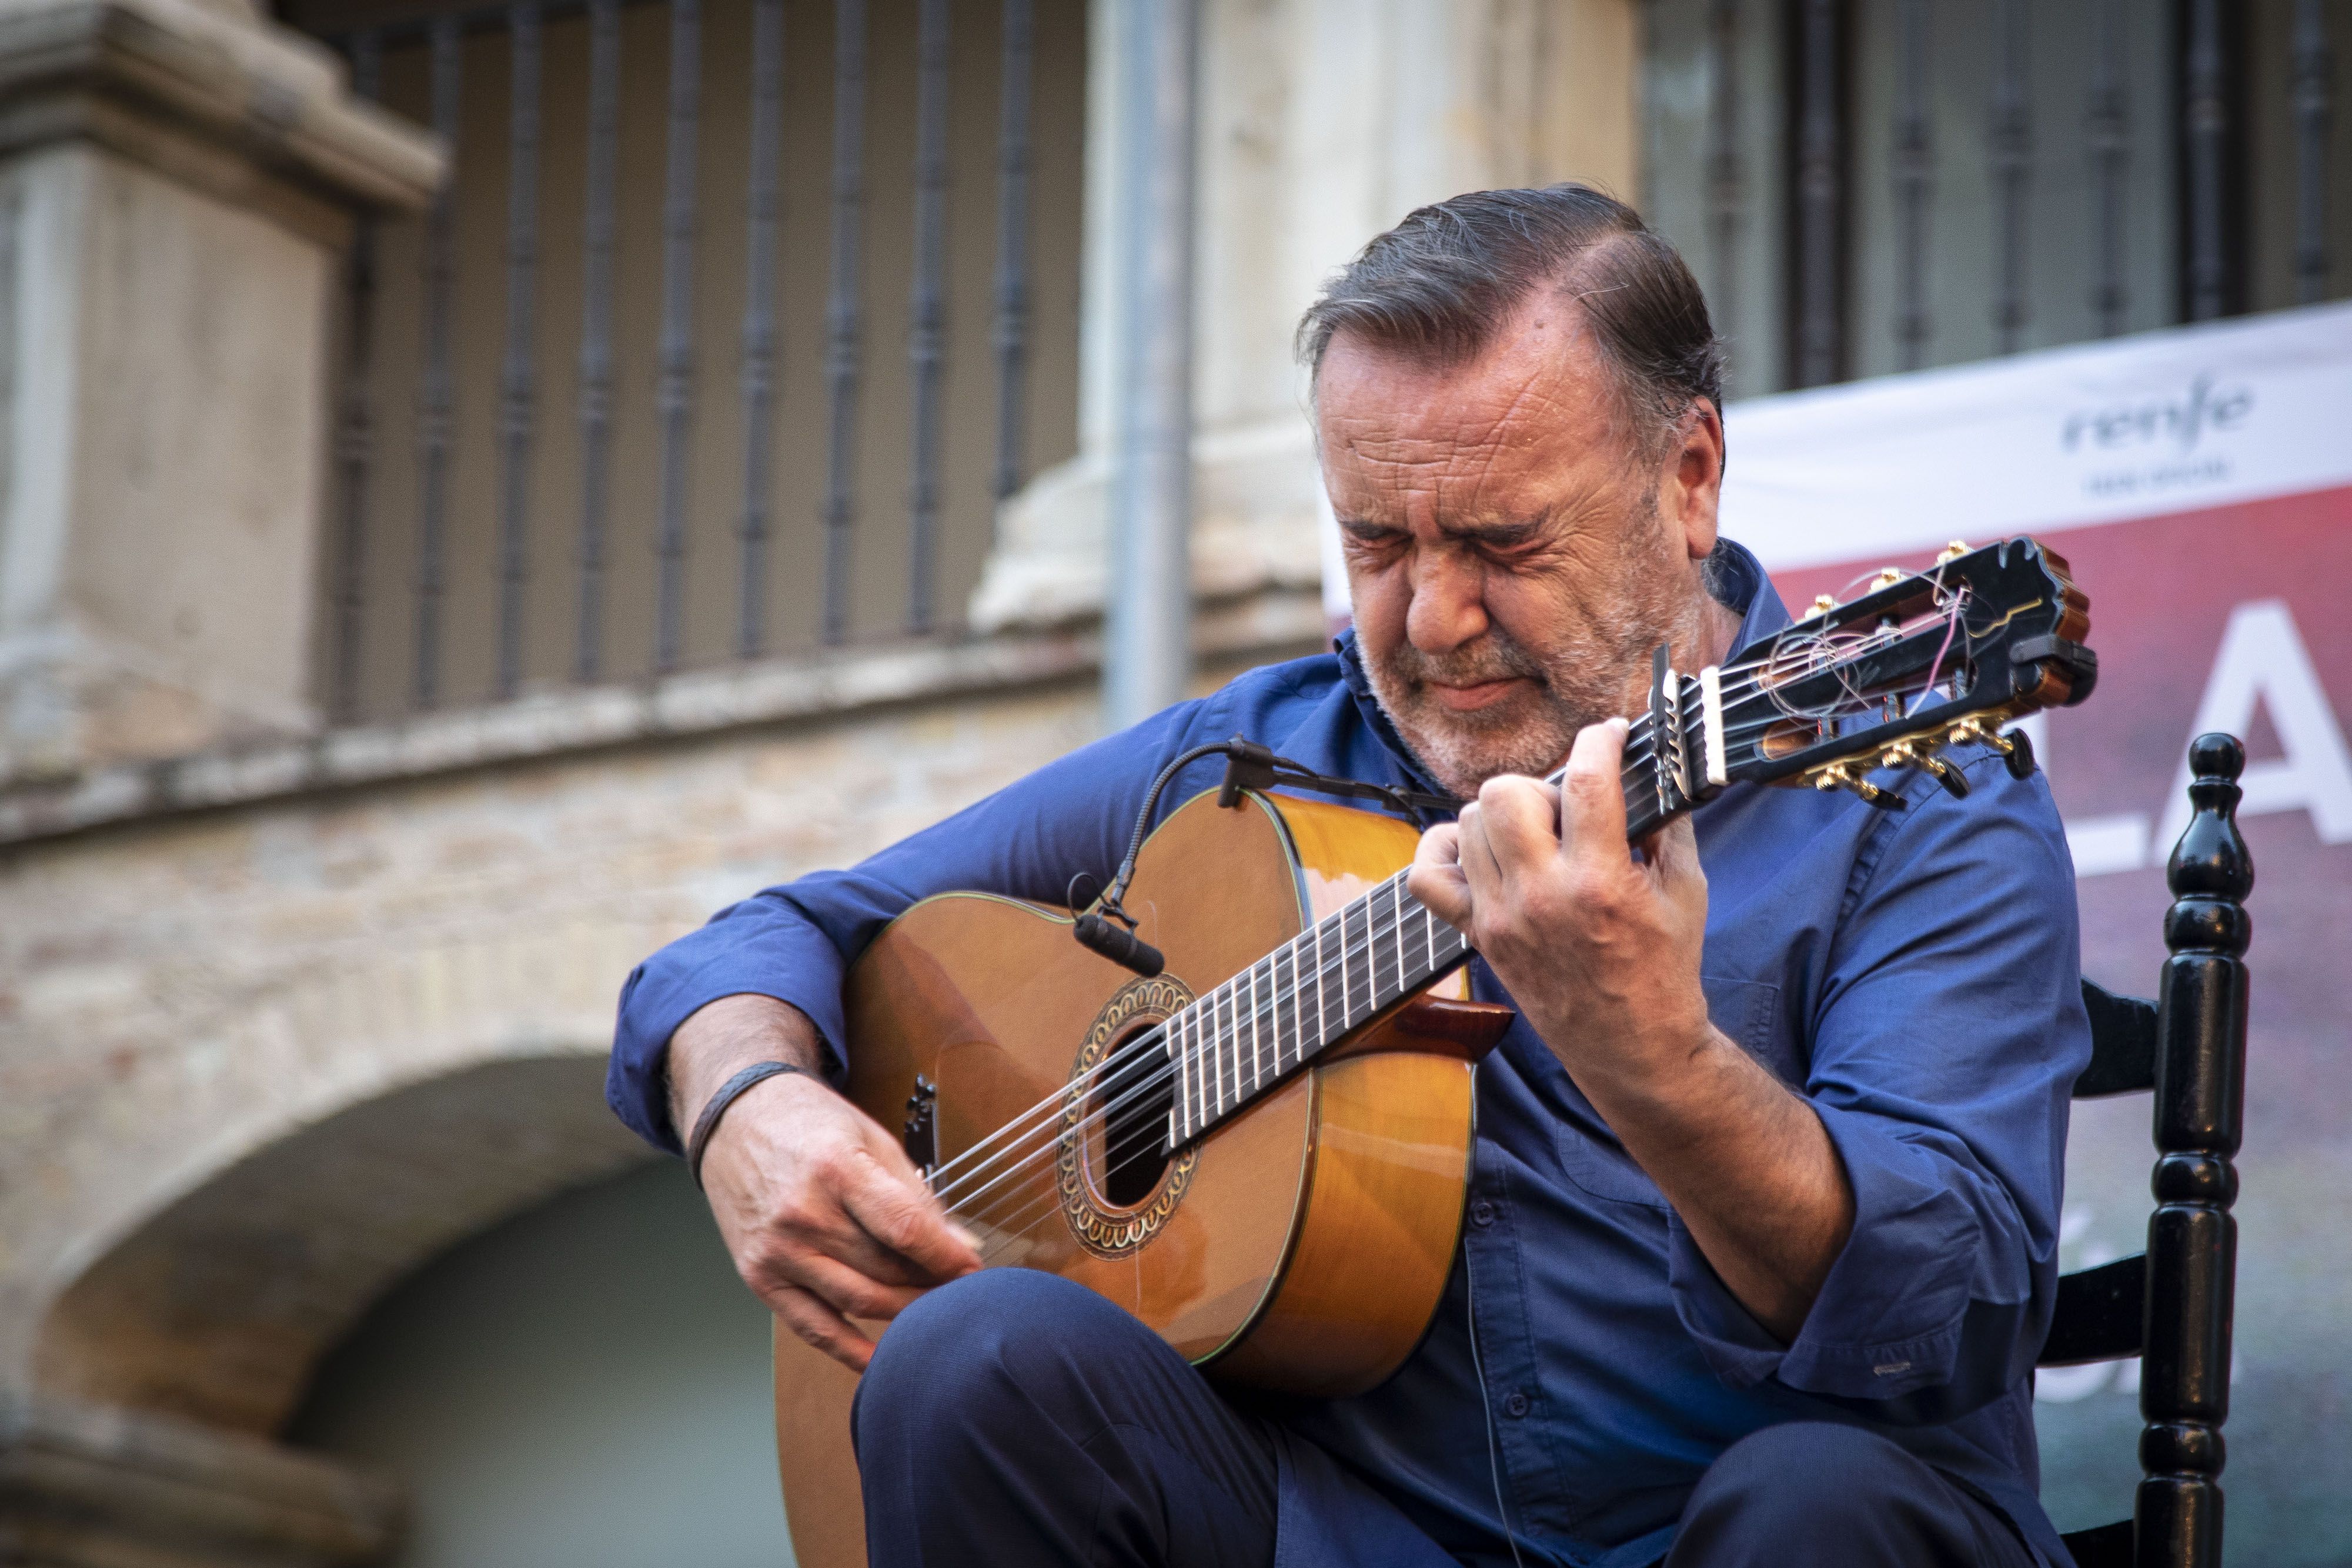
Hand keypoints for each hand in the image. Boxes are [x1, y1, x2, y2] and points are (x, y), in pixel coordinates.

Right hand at [673, 996, 980, 1370]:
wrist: (735, 1120)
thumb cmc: (808, 1124)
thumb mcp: (870, 1139)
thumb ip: (916, 1195)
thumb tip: (961, 1244)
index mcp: (836, 1169)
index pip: (905, 1228)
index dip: (947, 1256)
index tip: (975, 1270)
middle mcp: (803, 1215)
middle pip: (886, 1270)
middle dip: (932, 1285)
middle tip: (961, 1291)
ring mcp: (778, 1251)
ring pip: (858, 1302)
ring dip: (905, 1313)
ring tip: (934, 1313)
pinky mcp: (760, 1278)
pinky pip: (814, 1327)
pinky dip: (852, 1350)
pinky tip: (883, 1359)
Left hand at [1407, 717, 1712, 1097]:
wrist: (1632, 1045)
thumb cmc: (1663, 968)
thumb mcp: (1686, 890)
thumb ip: (1669, 824)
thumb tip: (1657, 767)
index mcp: (1599, 882)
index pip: (1585, 781)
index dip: (1601, 740)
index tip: (1612, 734)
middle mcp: (1540, 896)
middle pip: (1506, 793)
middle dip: (1542, 783)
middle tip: (1569, 805)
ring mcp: (1500, 917)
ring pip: (1469, 821)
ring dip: (1505, 812)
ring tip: (1537, 832)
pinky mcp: (1478, 935)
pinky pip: (1427, 876)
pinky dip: (1445, 850)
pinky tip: (1481, 849)